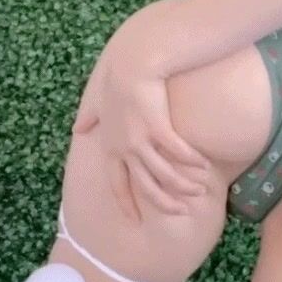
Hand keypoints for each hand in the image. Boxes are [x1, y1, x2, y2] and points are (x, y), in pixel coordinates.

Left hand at [72, 28, 211, 224]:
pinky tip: (204, 166)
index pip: (117, 184)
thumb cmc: (115, 76)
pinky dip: (191, 161)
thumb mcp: (96, 100)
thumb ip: (89, 116)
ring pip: (164, 174)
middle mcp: (124, 148)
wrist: (133, 61)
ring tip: (200, 191)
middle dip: (163, 202)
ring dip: (183, 185)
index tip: (135, 220)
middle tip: (180, 212)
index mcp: (110, 146)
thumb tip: (77, 128)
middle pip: (144, 186)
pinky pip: (178, 152)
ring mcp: (141, 139)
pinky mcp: (158, 128)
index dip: (126, 203)